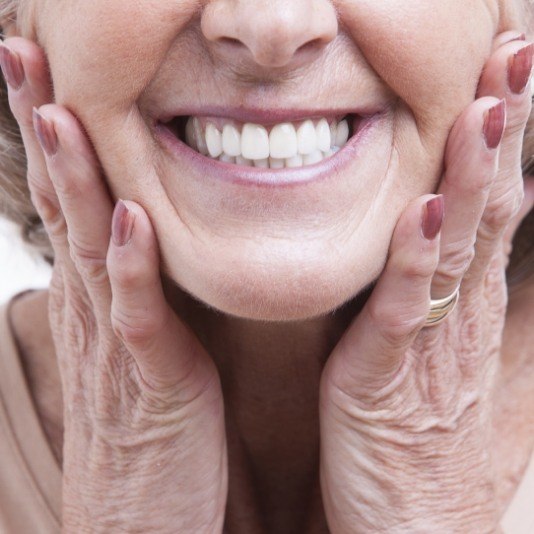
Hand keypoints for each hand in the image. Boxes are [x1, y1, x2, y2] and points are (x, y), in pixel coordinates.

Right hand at [0, 37, 226, 532]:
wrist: (140, 519)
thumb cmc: (150, 429)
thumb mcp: (140, 346)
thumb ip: (137, 292)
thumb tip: (136, 238)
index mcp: (100, 299)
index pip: (72, 202)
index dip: (57, 137)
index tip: (46, 73)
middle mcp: (97, 311)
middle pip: (66, 206)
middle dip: (45, 129)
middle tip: (25, 54)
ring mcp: (118, 346)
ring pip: (91, 248)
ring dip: (76, 181)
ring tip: (61, 112)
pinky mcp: (151, 383)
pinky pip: (139, 317)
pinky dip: (131, 268)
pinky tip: (128, 220)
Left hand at [319, 33, 532, 532]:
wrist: (413, 533)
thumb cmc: (421, 444)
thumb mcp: (440, 361)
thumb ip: (443, 298)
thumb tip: (452, 239)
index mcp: (466, 308)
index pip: (494, 209)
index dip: (505, 144)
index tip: (510, 79)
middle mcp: (460, 316)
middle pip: (489, 211)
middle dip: (503, 134)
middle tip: (518, 56)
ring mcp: (432, 346)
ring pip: (459, 248)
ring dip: (475, 178)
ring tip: (490, 108)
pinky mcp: (389, 379)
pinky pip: (405, 310)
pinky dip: (416, 259)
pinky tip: (425, 212)